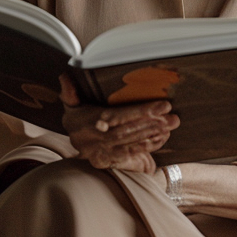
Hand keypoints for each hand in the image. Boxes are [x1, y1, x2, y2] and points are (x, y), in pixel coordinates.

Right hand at [59, 74, 179, 172]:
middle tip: (172, 116)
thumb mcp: (70, 104)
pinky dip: (146, 146)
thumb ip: (70, 92)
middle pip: (127, 130)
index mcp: (88, 122)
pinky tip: (161, 138)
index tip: (161, 105)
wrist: (75, 147)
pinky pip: (130, 154)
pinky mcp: (109, 161)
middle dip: (151, 123)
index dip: (139, 112)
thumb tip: (64, 76)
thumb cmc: (77, 119)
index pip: (117, 116)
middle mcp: (96, 138)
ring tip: (170, 124)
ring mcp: (102, 151)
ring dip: (152, 134)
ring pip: (130, 143)